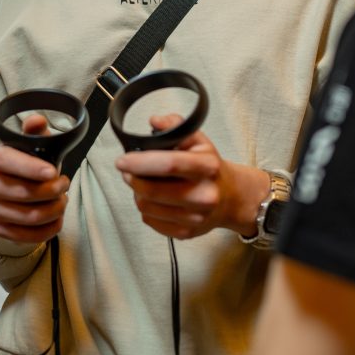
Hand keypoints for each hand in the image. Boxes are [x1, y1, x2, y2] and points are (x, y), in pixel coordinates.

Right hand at [0, 114, 69, 242]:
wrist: (14, 189)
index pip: (8, 162)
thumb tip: (37, 121)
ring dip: (55, 209)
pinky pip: (28, 236)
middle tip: (65, 184)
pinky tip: (57, 217)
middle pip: (24, 193)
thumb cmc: (28, 162)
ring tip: (62, 199)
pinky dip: (49, 228)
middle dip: (53, 190)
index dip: (32, 168)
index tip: (54, 172)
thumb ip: (35, 131)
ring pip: (29, 216)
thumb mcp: (33, 143)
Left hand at [115, 114, 269, 240]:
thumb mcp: (199, 140)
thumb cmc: (210, 168)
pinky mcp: (186, 232)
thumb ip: (176, 126)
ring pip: (147, 207)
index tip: (123, 160)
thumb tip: (154, 121)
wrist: (231, 198)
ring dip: (137, 194)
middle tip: (127, 170)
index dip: (140, 162)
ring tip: (143, 183)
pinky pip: (150, 221)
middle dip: (132, 178)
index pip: (169, 164)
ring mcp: (195, 217)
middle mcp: (203, 195)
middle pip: (152, 190)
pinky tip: (154, 200)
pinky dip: (146, 209)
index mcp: (207, 167)